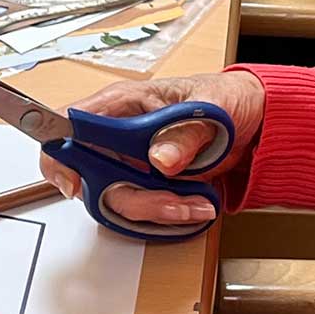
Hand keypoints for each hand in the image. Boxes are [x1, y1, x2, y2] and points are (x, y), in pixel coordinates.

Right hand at [39, 70, 265, 230]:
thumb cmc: (225, 99)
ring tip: (196, 201)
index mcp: (123, 103)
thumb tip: (159, 159)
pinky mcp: (146, 184)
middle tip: (169, 201)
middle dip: (132, 196)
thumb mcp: (213, 107)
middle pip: (91, 175)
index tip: (76, 182)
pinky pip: (143, 209)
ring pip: (118, 199)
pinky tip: (197, 204)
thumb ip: (185, 133)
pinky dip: (170, 214)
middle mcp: (119, 134)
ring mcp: (130, 161)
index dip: (61, 156)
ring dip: (158, 208)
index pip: (70, 125)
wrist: (253, 121)